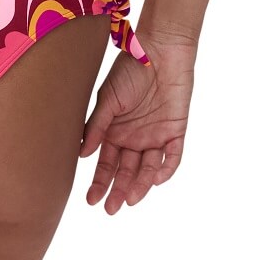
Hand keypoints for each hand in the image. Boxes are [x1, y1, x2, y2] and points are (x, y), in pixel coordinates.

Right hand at [79, 30, 196, 213]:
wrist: (159, 50)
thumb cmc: (129, 70)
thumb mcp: (107, 99)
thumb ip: (97, 127)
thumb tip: (83, 155)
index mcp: (114, 132)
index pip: (106, 164)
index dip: (99, 182)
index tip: (91, 199)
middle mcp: (133, 138)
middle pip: (126, 171)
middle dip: (118, 191)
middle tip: (110, 209)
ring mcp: (155, 136)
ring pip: (147, 168)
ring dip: (139, 184)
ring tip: (131, 198)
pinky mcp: (175, 130)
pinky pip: (172, 156)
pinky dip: (165, 169)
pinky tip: (154, 179)